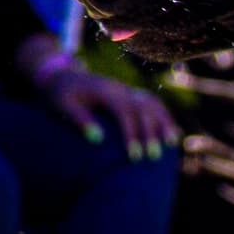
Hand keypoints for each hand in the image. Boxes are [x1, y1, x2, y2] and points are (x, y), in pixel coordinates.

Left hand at [39, 64, 179, 159]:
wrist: (63, 75)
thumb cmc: (61, 94)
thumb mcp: (63, 105)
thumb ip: (80, 119)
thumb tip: (98, 139)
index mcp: (105, 90)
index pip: (124, 111)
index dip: (131, 133)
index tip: (133, 156)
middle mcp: (120, 89)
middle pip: (143, 108)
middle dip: (150, 132)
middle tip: (153, 157)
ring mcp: (127, 90)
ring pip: (153, 103)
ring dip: (164, 122)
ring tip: (172, 143)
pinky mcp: (130, 95)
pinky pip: (152, 103)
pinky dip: (164, 117)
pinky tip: (171, 133)